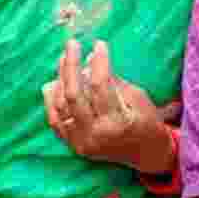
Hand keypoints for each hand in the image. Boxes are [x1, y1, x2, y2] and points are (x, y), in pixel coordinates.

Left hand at [42, 40, 180, 173]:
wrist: (146, 153)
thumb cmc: (146, 120)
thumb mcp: (137, 97)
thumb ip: (112, 80)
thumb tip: (88, 58)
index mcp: (117, 123)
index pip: (100, 86)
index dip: (98, 62)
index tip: (98, 43)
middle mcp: (96, 135)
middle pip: (74, 95)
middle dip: (70, 66)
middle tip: (72, 44)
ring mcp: (81, 143)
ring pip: (61, 107)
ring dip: (60, 79)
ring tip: (64, 59)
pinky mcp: (74, 146)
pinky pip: (55, 120)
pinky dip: (52, 101)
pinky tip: (53, 83)